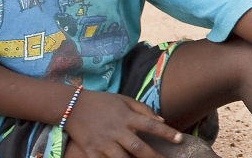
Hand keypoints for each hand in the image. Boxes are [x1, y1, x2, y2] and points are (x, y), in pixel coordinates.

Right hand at [59, 87, 182, 157]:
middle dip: (154, 157)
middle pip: (138, 147)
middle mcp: (117, 131)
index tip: (179, 139)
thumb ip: (144, 110)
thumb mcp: (125, 100)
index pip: (151, 125)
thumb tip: (162, 120)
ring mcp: (103, 143)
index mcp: (126, 117)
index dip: (167, 133)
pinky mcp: (91, 152)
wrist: (72, 106)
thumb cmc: (102, 102)